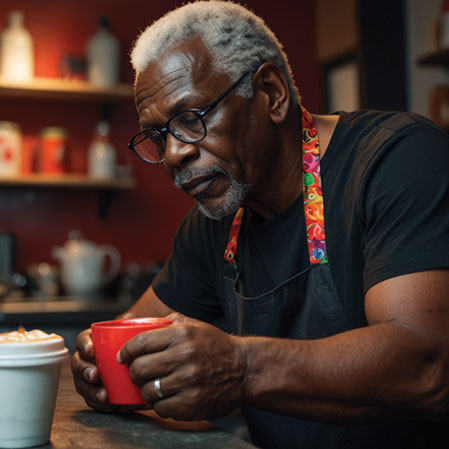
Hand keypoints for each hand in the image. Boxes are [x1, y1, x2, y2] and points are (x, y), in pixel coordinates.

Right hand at [71, 328, 144, 411]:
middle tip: (95, 375)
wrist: (138, 358)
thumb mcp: (131, 327)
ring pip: (82, 384)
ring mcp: (89, 376)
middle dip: (84, 370)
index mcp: (92, 340)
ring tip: (103, 395)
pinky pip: (92, 400)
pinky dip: (99, 403)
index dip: (84, 345)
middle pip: (78, 364)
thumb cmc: (131, 340)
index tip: (91, 350)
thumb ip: (130, 320)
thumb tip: (130, 318)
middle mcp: (87, 359)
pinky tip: (108, 404)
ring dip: (90, 391)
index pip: (82, 339)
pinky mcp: (95, 391)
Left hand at [117, 313, 246, 420]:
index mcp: (182, 334)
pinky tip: (167, 396)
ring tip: (153, 384)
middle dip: (133, 371)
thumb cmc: (214, 344)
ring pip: (148, 391)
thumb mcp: (192, 324)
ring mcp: (189, 382)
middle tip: (137, 372)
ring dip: (146, 389)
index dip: (126, 351)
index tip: (123, 356)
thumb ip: (164, 321)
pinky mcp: (193, 403)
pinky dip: (160, 404)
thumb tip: (133, 320)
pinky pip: (161, 408)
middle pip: (139, 368)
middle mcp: (185, 356)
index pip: (140, 343)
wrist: (243, 368)